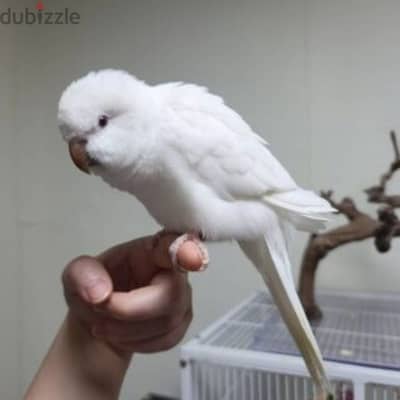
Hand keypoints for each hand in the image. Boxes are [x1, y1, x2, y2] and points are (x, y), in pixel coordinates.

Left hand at [62, 233, 206, 355]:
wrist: (98, 317)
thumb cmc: (94, 287)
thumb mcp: (76, 274)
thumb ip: (83, 274)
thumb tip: (101, 294)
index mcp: (152, 249)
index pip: (175, 244)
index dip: (187, 249)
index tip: (191, 257)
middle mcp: (174, 269)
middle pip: (170, 295)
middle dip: (130, 311)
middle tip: (99, 309)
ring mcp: (182, 296)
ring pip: (167, 322)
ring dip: (126, 330)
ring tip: (103, 322)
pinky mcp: (181, 321)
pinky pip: (167, 340)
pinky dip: (136, 343)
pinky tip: (121, 334)